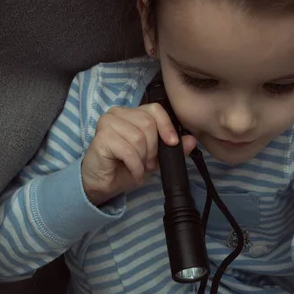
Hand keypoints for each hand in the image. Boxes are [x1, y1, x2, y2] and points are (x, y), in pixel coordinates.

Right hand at [81, 103, 195, 205]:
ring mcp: (107, 123)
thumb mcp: (154, 158)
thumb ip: (173, 148)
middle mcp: (117, 113)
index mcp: (131, 113)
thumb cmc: (125, 167)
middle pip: (148, 124)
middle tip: (148, 163)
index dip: (166, 125)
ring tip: (139, 168)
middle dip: (153, 149)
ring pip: (138, 138)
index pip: (155, 109)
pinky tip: (133, 173)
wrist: (103, 184)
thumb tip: (192, 140)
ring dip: (143, 159)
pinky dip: (135, 166)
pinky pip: (128, 150)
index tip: (172, 143)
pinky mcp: (101, 138)